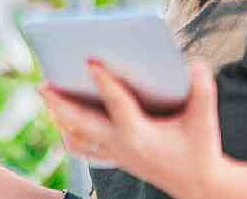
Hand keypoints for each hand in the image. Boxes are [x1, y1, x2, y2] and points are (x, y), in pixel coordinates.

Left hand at [38, 59, 226, 198]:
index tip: (89, 61)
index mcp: (140, 134)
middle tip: (42, 83)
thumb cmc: (200, 149)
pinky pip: (83, 149)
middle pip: (81, 124)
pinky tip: (60, 119)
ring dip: (59, 118)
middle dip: (60, 103)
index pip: (117, 104)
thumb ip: (203, 90)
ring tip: (47, 95)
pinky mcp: (114, 158)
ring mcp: (114, 154)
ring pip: (76, 138)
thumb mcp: (204, 120)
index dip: (104, 81)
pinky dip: (69, 134)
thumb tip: (194, 63)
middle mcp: (121, 145)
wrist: (198, 185)